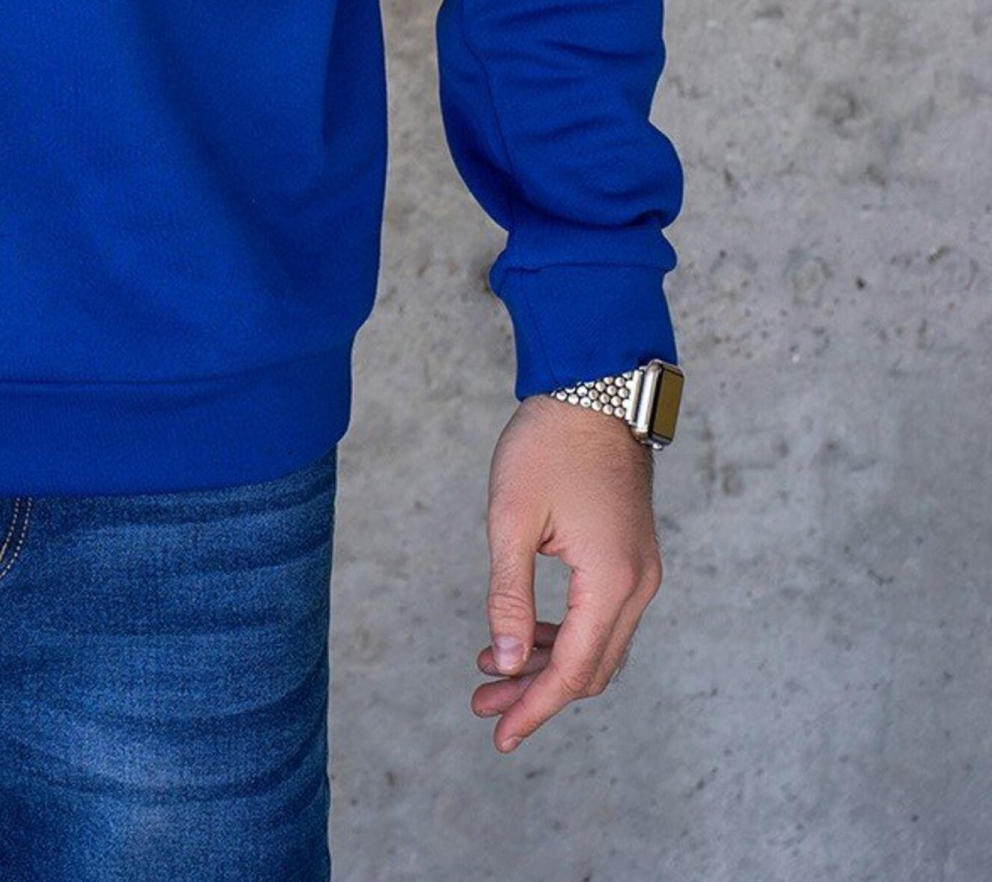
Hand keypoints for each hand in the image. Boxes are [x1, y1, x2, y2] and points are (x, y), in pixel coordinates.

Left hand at [472, 393, 663, 752]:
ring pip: (598, 645)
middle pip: (590, 668)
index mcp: (611, 581)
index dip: (535, 708)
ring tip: (491, 675)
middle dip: (537, 693)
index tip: (500, 737)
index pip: (574, 671)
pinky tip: (522, 636)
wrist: (595, 386)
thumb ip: (509, 595)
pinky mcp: (632, 555)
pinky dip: (565, 635)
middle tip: (484, 706)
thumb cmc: (549, 442)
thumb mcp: (512, 517)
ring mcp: (640, 571)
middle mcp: (637, 585)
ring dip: (549, 665)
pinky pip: (602, 617)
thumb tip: (506, 663)